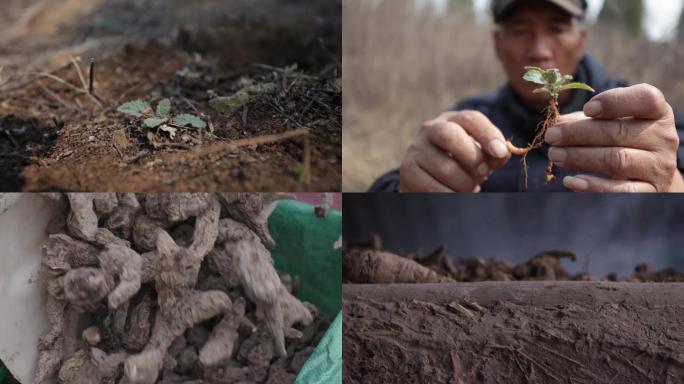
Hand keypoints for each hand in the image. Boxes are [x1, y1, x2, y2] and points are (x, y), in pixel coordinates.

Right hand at [399, 110, 510, 191]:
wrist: (427, 179)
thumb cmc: (459, 164)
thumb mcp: (478, 154)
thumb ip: (493, 152)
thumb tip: (503, 153)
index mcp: (451, 120)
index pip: (470, 119)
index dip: (488, 134)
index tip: (501, 153)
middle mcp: (428, 130)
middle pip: (450, 136)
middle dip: (472, 157)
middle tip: (482, 172)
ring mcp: (415, 150)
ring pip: (446, 168)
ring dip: (465, 183)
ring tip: (468, 187)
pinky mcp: (407, 173)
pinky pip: (434, 188)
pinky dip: (451, 195)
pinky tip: (454, 194)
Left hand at [545, 84, 683, 191]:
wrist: (652, 176)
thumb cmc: (626, 140)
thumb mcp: (613, 122)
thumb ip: (587, 119)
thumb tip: (558, 123)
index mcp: (657, 112)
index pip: (645, 99)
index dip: (615, 101)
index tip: (588, 108)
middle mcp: (663, 137)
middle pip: (618, 132)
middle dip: (578, 133)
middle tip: (551, 136)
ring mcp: (659, 166)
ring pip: (616, 160)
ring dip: (579, 157)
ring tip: (555, 155)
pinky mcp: (651, 190)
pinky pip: (620, 190)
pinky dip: (593, 186)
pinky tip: (571, 181)